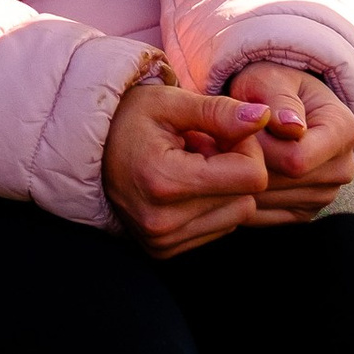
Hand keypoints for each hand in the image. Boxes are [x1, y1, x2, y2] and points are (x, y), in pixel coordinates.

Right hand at [103, 70, 274, 256]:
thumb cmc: (129, 119)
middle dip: (235, 168)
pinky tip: (185, 187)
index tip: (222, 133)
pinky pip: (218, 229)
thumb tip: (264, 117)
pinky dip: (211, 206)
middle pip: (247, 199)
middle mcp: (163, 221)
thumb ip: (219, 111)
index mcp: (164, 181)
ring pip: (237, 216)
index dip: (248, 149)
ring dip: (225, 189)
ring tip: (191, 166)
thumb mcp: (170, 102)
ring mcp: (163, 241)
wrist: (88, 150)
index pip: (251, 177)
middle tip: (201, 147)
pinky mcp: (164, 251)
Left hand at [225, 61, 353, 223]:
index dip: (259, 146)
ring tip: (226, 153)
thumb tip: (292, 127)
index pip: (295, 159)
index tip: (238, 128)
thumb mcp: (269, 78)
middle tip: (221, 141)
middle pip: (283, 183)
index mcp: (343, 130)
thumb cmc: (270, 87)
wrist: (276, 105)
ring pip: (270, 202)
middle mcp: (342, 168)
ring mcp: (325, 194)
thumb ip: (277, 99)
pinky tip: (230, 173)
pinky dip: (241, 197)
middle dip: (246, 163)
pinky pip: (264, 216)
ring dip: (240, 181)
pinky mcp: (304, 212)